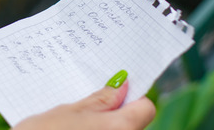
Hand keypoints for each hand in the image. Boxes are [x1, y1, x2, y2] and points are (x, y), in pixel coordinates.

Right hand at [13, 73, 154, 129]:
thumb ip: (99, 100)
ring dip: (101, 127)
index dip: (132, 97)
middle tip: (87, 108)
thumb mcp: (69, 112)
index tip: (115, 91)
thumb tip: (122, 87)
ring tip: (73, 125)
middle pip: (130, 124)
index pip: (145, 108)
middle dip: (113, 113)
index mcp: (122, 128)